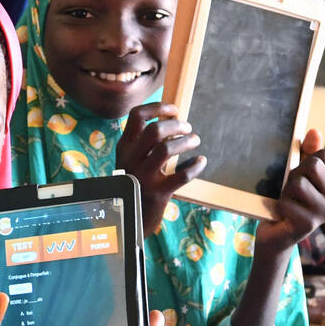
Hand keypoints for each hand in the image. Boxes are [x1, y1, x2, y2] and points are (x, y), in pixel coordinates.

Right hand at [116, 103, 204, 234]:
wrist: (127, 218)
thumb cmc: (134, 184)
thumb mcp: (129, 161)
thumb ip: (143, 144)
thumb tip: (172, 122)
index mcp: (124, 147)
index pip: (136, 116)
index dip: (158, 107)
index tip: (173, 110)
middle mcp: (131, 159)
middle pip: (154, 130)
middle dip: (176, 124)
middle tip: (187, 128)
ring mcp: (144, 176)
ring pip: (168, 149)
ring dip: (186, 142)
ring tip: (194, 141)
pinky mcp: (158, 192)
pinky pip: (183, 175)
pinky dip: (195, 165)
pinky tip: (200, 161)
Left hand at [254, 129, 324, 256]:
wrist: (276, 232)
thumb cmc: (289, 197)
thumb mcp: (299, 171)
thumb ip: (308, 150)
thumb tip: (314, 130)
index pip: (322, 155)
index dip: (303, 163)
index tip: (301, 178)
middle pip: (311, 166)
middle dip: (293, 175)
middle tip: (291, 191)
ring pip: (298, 182)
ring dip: (285, 191)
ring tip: (288, 202)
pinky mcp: (309, 224)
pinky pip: (286, 201)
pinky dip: (279, 205)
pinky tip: (284, 215)